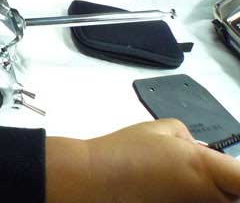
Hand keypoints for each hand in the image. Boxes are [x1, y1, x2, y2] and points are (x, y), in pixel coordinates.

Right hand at [46, 118, 239, 202]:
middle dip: (227, 182)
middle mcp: (206, 196)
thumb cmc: (125, 152)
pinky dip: (190, 197)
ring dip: (210, 191)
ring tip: (180, 178)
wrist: (96, 180)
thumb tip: (197, 150)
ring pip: (217, 200)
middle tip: (204, 170)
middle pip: (234, 193)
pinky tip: (169, 188)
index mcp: (206, 168)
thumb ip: (190, 138)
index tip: (231, 168)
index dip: (239, 173)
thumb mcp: (161, 128)